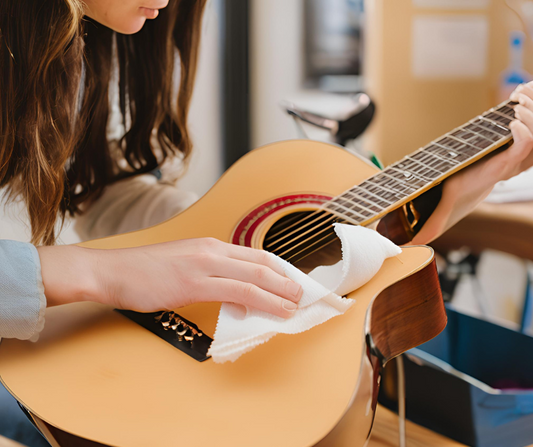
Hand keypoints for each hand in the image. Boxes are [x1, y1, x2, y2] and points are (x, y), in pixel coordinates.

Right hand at [38, 238, 302, 318]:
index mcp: (210, 245)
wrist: (112, 271)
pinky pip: (239, 291)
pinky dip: (263, 300)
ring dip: (282, 291)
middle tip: (306, 293)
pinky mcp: (195, 282)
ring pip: (256, 275)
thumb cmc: (143, 272)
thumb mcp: (182, 266)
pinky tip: (274, 310)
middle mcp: (212, 250)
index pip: (255, 254)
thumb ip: (209, 277)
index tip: (294, 281)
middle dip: (288, 279)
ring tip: (299, 303)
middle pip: (262, 262)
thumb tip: (233, 296)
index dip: (279, 268)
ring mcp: (204, 264)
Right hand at [412, 82, 532, 244]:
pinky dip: (530, 105)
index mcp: (502, 168)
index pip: (524, 150)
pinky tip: (518, 93)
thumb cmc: (462, 190)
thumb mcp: (448, 205)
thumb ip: (436, 223)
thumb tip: (417, 242)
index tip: (511, 122)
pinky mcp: (518, 138)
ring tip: (517, 94)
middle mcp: (516, 159)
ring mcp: (520, 148)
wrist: (475, 186)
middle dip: (531, 114)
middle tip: (515, 102)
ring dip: (532, 107)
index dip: (524, 135)